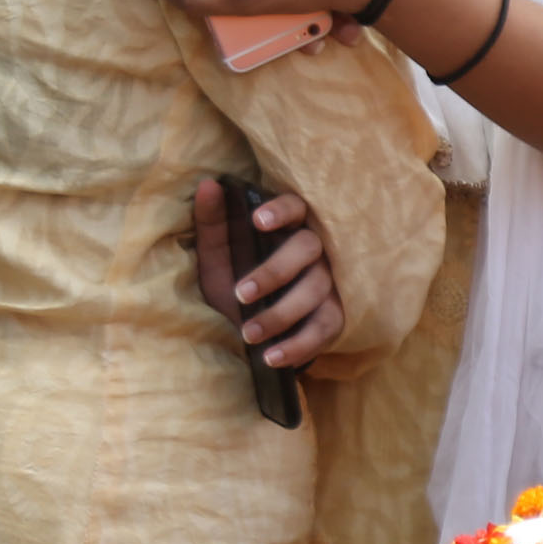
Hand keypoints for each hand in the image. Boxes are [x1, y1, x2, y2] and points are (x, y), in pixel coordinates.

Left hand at [188, 179, 345, 371]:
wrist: (245, 331)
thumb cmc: (235, 280)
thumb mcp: (217, 255)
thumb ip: (213, 223)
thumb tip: (208, 185)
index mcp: (289, 226)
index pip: (297, 206)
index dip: (281, 211)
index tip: (257, 221)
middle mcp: (316, 249)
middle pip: (309, 248)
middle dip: (274, 272)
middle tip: (240, 294)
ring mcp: (329, 283)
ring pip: (316, 291)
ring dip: (281, 314)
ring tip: (248, 334)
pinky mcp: (335, 316)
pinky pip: (325, 328)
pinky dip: (298, 345)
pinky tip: (271, 357)